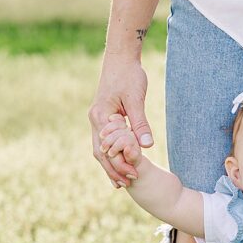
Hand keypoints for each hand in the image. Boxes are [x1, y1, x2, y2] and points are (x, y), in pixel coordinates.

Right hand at [89, 58, 152, 187]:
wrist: (120, 58)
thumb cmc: (129, 75)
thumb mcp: (136, 100)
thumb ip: (140, 124)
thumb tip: (147, 147)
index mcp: (100, 117)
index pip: (108, 149)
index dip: (119, 164)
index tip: (133, 175)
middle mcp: (95, 120)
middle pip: (100, 153)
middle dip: (112, 170)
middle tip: (126, 185)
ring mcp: (97, 119)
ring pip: (100, 148)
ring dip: (110, 164)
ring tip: (121, 181)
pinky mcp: (103, 117)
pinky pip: (105, 140)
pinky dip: (111, 153)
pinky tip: (120, 162)